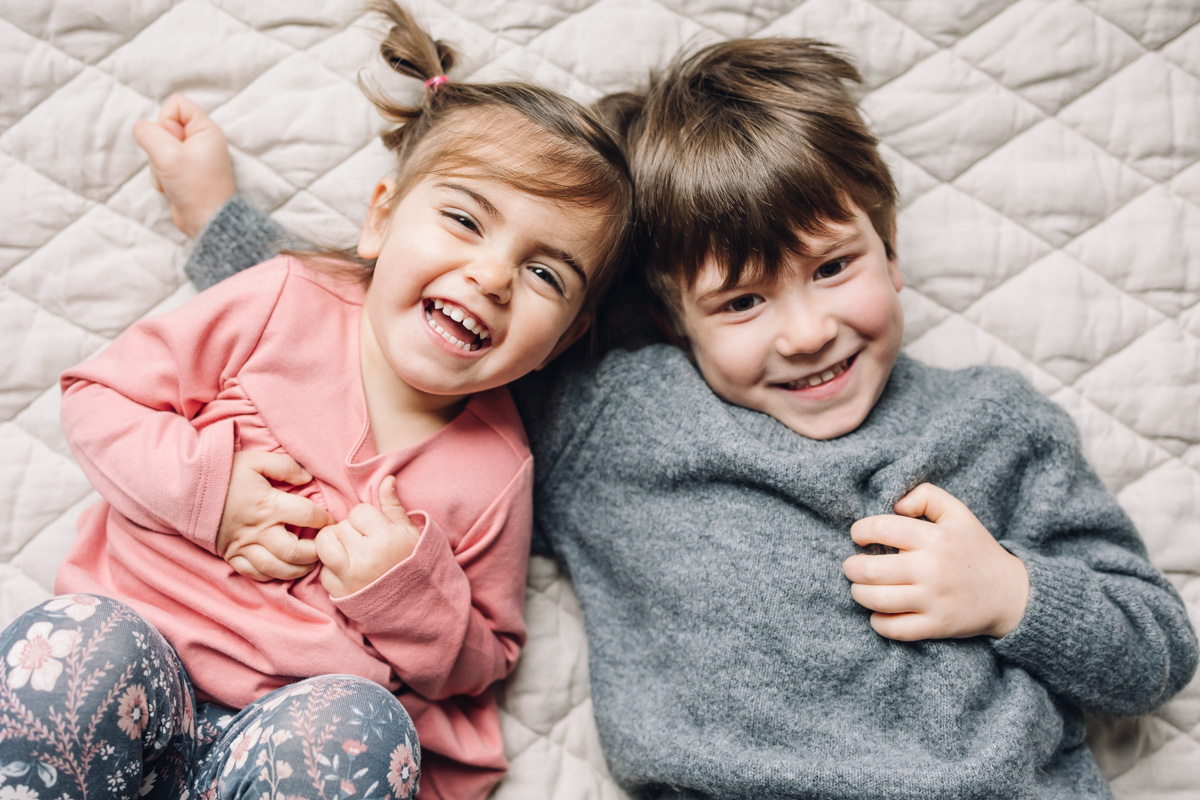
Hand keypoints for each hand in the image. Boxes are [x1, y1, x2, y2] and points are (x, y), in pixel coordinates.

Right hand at [132, 94, 235, 236]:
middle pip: (164, 125)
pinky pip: (161, 163)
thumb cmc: (195, 188)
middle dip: (159, 145)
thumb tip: (140, 127)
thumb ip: (148, 133)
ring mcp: (193, 156)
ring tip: (171, 178)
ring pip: (159, 146)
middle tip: (171, 163)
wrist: (206, 221)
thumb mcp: (167, 155)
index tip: (171, 142)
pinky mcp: (185, 171)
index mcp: (206, 130)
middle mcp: (201, 140)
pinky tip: (170, 187)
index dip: (165, 120)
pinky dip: (160, 175)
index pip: (176, 104)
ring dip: (158, 164)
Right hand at [217, 451, 333, 580]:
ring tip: (309, 563)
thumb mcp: (256, 460)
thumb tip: (307, 476)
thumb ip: (285, 466)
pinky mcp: (231, 556)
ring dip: (298, 570)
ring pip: (277, 569)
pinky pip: (255, 574)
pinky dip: (273, 576)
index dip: (325, 520)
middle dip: (315, 552)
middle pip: (295, 552)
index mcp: (268, 506)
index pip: (308, 516)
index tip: (330, 520)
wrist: (186, 489)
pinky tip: (283, 569)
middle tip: (324, 547)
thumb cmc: (224, 473)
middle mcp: (258, 531)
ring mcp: (244, 546)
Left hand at [316, 476, 420, 597]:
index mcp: (385, 540)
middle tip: (365, 542)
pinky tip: (349, 570)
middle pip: (340, 526)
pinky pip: (322, 567)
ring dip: (334, 544)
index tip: (377, 530)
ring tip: (351, 551)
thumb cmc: (412, 564)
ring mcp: (348, 576)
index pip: (358, 512)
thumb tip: (385, 479)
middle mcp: (364, 557)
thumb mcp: (409, 533)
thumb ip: (392, 506)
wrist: (414, 605)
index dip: (367, 519)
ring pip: (323, 543)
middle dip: (350, 530)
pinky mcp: (336, 592)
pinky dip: (331, 566)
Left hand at [842, 483, 1029, 640]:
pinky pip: (893, 628)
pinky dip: (877, 621)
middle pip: (870, 569)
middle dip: (852, 567)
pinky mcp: (936, 626)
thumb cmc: (975, 549)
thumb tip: (896, 504)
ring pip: (876, 599)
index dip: (860, 531)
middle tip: (853, 566)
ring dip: (858, 593)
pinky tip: (878, 612)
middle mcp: (932, 569)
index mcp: (935, 538)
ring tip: (861, 587)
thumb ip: (926, 495)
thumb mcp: (957, 513)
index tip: (860, 536)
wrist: (1010, 594)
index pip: (880, 528)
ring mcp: (934, 600)